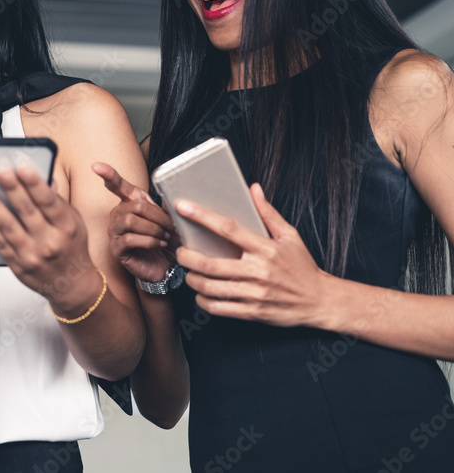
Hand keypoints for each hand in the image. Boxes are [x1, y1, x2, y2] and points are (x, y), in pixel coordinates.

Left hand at [0, 162, 102, 316]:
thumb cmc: (73, 249)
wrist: (72, 285)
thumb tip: (43, 177)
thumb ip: (57, 201)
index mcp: (67, 227)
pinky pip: (1, 244)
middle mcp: (51, 242)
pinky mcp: (19, 266)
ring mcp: (33, 256)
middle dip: (11, 188)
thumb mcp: (74, 222)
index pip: (48, 201)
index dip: (34, 183)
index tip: (22, 166)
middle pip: (27, 211)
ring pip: (10, 227)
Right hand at [92, 162, 176, 282]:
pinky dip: (149, 241)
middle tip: (172, 227)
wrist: (168, 268)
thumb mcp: (171, 221)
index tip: (97, 166)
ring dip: (154, 229)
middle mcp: (118, 215)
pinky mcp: (117, 249)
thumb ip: (167, 206)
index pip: (117, 186)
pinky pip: (129, 239)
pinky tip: (159, 245)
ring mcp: (115, 232)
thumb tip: (170, 195)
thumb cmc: (168, 241)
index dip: (108, 175)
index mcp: (130, 204)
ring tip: (166, 237)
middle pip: (135, 205)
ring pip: (130, 221)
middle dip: (157, 216)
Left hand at [174, 183, 331, 327]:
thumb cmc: (303, 267)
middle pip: (210, 264)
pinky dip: (203, 301)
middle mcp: (258, 271)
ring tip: (189, 273)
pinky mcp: (253, 312)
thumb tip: (253, 189)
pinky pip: (219, 308)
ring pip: (211, 287)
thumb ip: (268, 213)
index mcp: (265, 249)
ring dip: (192, 280)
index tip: (183, 207)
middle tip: (181, 252)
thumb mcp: (290, 236)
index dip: (202, 217)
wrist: (321, 301)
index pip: (228, 229)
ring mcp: (254, 294)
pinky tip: (201, 293)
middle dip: (187, 257)